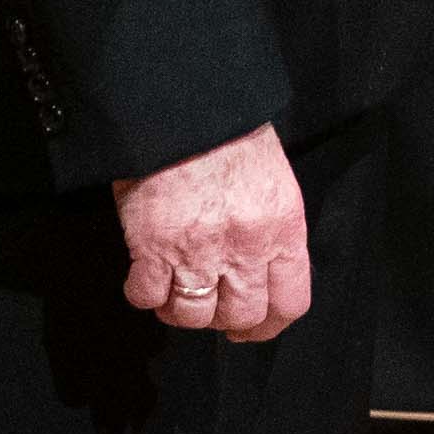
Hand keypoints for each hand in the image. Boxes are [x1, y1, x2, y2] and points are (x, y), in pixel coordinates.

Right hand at [116, 122, 311, 342]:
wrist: (186, 105)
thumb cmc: (230, 132)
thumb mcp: (272, 180)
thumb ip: (270, 228)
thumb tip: (259, 267)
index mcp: (283, 228)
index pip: (290, 302)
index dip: (269, 324)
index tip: (251, 328)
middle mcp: (246, 248)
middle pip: (241, 315)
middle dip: (223, 320)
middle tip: (208, 308)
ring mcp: (199, 250)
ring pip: (193, 315)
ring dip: (181, 310)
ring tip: (173, 291)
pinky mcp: (153, 247)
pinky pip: (148, 295)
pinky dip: (143, 293)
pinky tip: (143, 275)